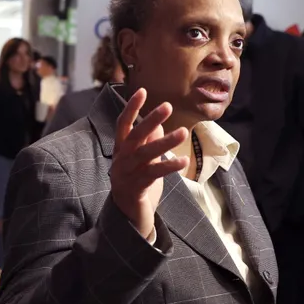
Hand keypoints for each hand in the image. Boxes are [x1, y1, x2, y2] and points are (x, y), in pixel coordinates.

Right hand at [109, 88, 188, 238]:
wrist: (126, 212)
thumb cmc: (135, 179)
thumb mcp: (141, 158)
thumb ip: (146, 141)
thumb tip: (158, 123)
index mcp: (120, 148)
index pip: (123, 123)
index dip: (131, 107)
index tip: (142, 91)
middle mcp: (121, 158)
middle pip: (135, 135)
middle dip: (150, 119)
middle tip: (167, 105)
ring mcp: (128, 173)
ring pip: (147, 154)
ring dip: (165, 142)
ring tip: (183, 131)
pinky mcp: (137, 187)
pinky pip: (154, 174)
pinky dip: (169, 166)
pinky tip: (183, 159)